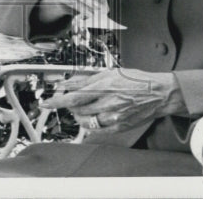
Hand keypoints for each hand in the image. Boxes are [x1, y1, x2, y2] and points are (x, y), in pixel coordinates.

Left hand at [40, 69, 185, 133]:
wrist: (157, 94)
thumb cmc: (136, 80)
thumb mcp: (110, 73)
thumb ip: (88, 79)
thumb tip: (69, 82)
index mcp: (103, 86)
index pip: (73, 95)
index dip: (57, 100)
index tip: (46, 103)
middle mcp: (107, 102)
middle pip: (77, 109)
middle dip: (69, 105)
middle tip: (69, 101)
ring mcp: (112, 117)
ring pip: (85, 121)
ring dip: (78, 115)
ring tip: (82, 108)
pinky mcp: (118, 127)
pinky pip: (97, 130)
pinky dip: (90, 124)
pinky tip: (92, 117)